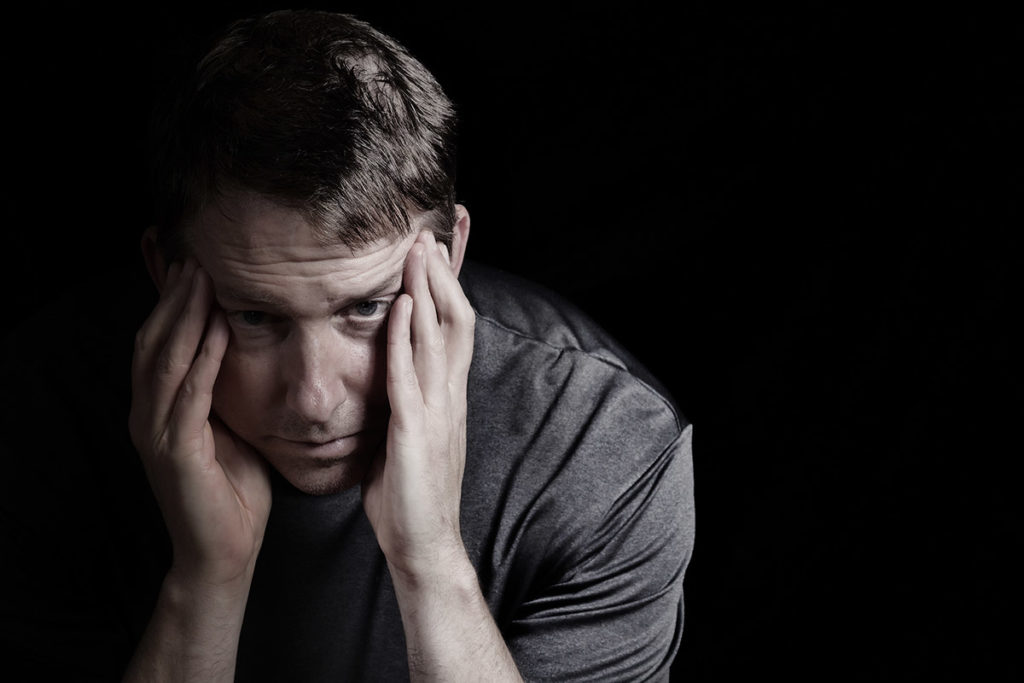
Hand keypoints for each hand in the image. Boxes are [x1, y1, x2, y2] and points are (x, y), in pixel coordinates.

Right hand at [129, 258, 271, 588]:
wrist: (225, 553)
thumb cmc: (233, 490)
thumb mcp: (230, 428)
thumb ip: (225, 390)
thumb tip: (245, 347)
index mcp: (158, 409)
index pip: (159, 343)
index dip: (173, 303)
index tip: (196, 264)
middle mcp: (148, 416)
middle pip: (154, 342)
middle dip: (175, 298)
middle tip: (197, 257)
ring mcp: (156, 435)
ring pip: (165, 361)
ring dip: (185, 316)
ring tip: (203, 278)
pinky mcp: (176, 454)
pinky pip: (188, 396)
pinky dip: (202, 358)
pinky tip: (219, 328)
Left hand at [362, 231, 474, 580]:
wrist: (425, 544)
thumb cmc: (411, 492)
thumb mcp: (413, 433)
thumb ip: (410, 396)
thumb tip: (394, 366)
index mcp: (447, 395)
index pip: (456, 326)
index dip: (451, 286)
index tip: (441, 247)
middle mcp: (449, 395)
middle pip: (457, 318)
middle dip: (444, 273)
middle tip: (431, 230)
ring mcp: (436, 410)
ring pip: (440, 337)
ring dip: (428, 290)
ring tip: (416, 250)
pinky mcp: (415, 431)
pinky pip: (411, 376)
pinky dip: (407, 338)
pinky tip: (400, 307)